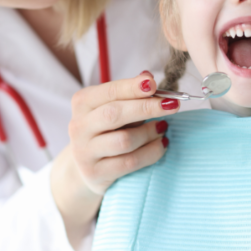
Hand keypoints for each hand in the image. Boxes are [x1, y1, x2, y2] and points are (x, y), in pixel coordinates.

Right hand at [51, 71, 177, 245]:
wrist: (88, 167)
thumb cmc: (107, 130)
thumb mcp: (114, 108)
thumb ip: (130, 94)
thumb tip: (148, 76)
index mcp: (82, 103)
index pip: (109, 91)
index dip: (132, 87)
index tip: (154, 84)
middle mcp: (78, 126)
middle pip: (114, 114)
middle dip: (146, 108)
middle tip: (172, 105)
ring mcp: (85, 152)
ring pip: (124, 140)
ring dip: (150, 133)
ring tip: (163, 128)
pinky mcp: (96, 173)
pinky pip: (130, 162)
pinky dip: (151, 152)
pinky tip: (161, 144)